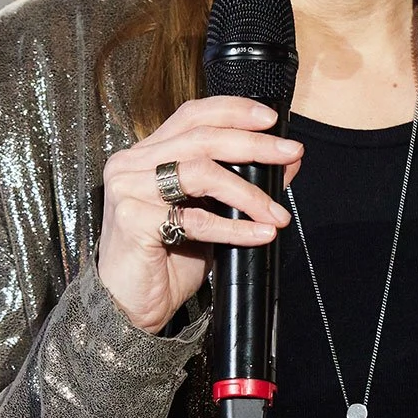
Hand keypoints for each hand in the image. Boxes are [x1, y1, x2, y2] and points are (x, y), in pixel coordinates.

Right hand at [97, 97, 302, 334]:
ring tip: (277, 213)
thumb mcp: (211, 215)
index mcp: (146, 154)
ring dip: (247, 192)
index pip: (192, 115)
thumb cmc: (167, 260)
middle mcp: (132, 164)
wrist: (130, 306)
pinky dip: (234, 228)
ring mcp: (128, 189)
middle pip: (201, 138)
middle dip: (252, 144)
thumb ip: (241, 185)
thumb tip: (288, 162)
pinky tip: (260, 234)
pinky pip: (195, 219)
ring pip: (199, 172)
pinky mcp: (132, 220)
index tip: (270, 119)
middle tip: (289, 152)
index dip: (233, 111)